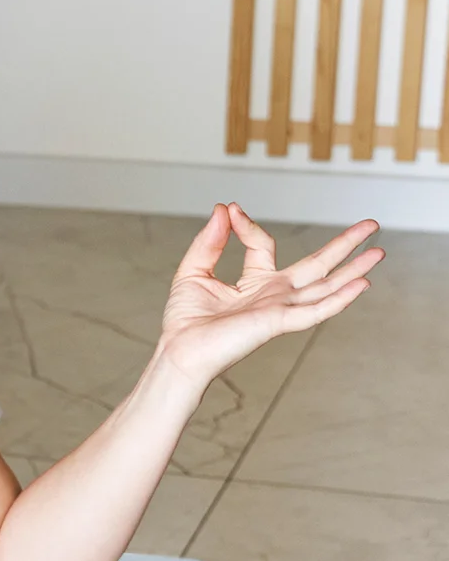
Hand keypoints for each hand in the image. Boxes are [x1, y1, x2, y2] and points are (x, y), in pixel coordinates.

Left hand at [157, 203, 383, 388]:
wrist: (180, 351)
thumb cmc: (186, 322)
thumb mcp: (193, 272)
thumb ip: (209, 242)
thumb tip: (223, 209)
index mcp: (254, 283)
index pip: (264, 245)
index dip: (248, 226)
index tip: (231, 210)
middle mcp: (273, 295)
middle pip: (317, 265)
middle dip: (344, 245)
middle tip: (371, 224)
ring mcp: (279, 308)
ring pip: (325, 286)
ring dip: (353, 270)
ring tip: (379, 252)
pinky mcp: (278, 322)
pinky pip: (315, 310)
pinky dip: (339, 299)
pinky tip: (361, 285)